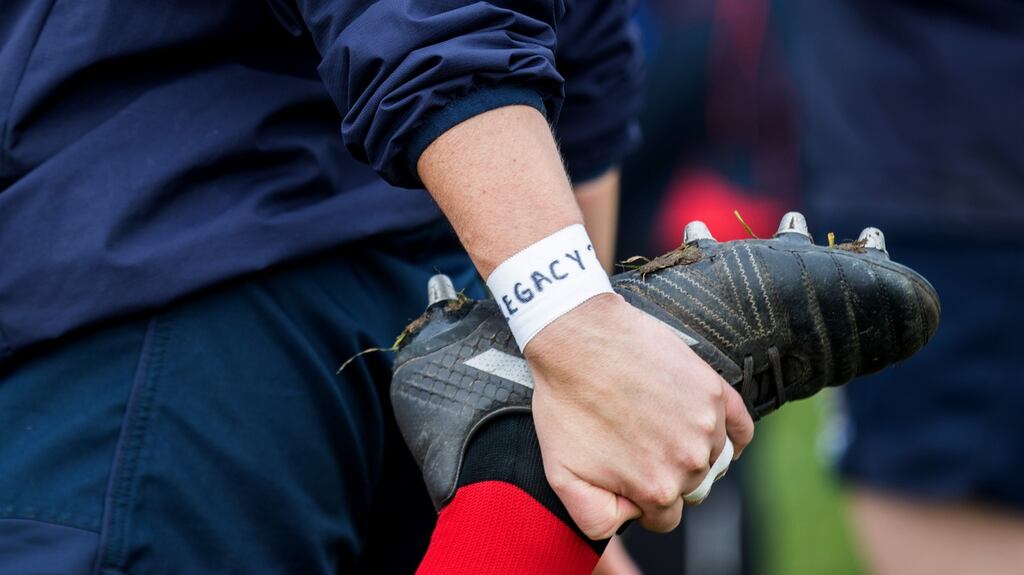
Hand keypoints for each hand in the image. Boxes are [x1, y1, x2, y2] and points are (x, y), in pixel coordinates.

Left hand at [526, 292, 753, 538]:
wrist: (578, 338)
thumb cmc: (566, 401)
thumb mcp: (561, 474)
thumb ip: (595, 517)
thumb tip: (628, 521)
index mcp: (656, 487)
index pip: (665, 517)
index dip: (642, 499)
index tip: (628, 476)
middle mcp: (690, 461)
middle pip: (689, 487)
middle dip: (663, 472)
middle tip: (634, 443)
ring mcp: (706, 423)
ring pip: (711, 457)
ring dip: (689, 447)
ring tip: (653, 422)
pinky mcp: (714, 389)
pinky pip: (741, 427)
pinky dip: (731, 433)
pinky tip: (707, 427)